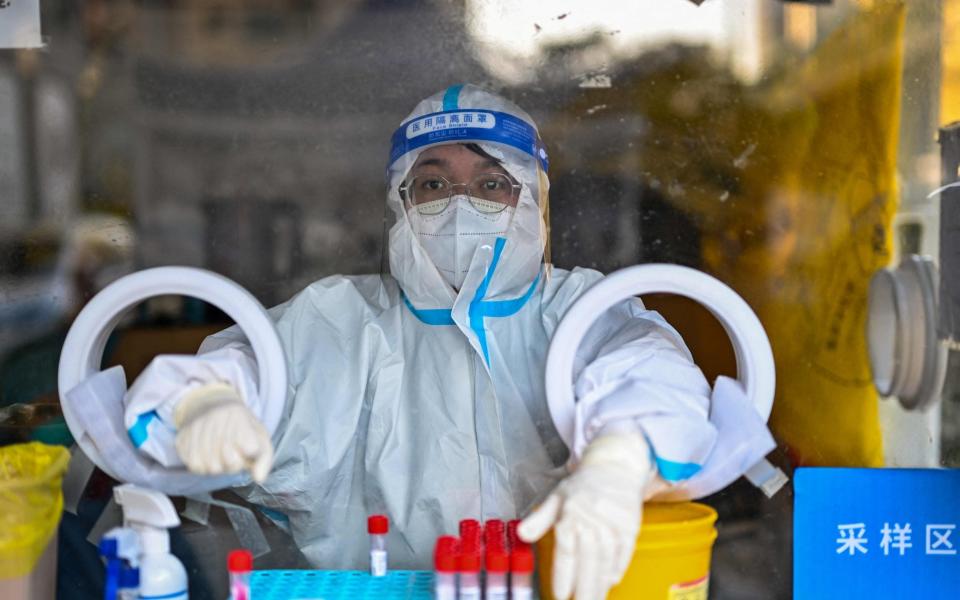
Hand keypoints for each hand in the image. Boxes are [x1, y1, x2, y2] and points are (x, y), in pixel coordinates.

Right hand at [174, 383, 272, 482]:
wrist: (209, 405)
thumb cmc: (238, 425)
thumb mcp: (258, 435)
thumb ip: (264, 458)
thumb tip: (259, 478)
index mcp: (238, 415)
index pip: (250, 449)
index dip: (250, 455)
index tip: (248, 447)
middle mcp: (215, 418)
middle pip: (229, 463)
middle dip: (233, 464)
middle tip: (232, 453)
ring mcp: (196, 427)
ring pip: (209, 468)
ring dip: (217, 466)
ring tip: (219, 455)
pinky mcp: (181, 438)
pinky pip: (193, 467)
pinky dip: (203, 466)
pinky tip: (206, 455)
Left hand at [518, 431, 653, 599]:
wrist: (616, 466)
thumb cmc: (583, 485)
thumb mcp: (557, 497)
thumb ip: (539, 519)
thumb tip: (521, 534)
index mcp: (570, 513)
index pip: (566, 550)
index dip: (564, 575)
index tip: (561, 594)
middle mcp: (592, 518)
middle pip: (587, 559)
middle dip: (583, 587)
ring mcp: (613, 522)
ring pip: (606, 559)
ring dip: (600, 583)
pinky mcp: (630, 525)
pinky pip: (624, 552)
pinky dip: (618, 568)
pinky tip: (611, 582)